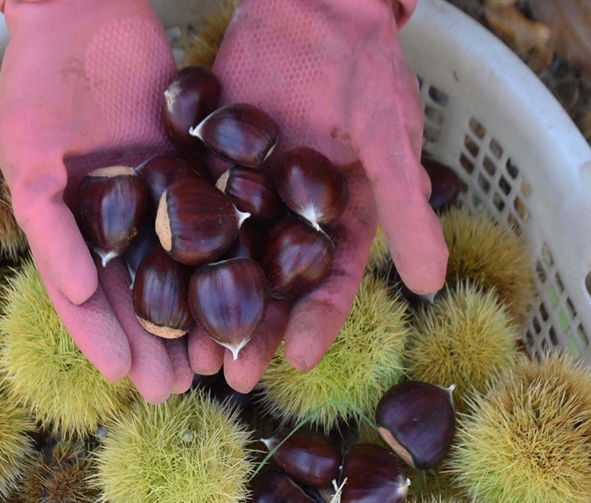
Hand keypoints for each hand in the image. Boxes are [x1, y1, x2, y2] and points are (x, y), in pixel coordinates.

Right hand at [0, 0, 191, 402]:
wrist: (87, 14)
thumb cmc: (41, 80)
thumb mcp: (27, 151)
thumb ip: (47, 223)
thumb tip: (81, 290)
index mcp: (64, 227)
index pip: (79, 295)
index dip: (99, 339)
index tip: (123, 379)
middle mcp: (107, 222)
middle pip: (129, 295)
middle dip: (148, 346)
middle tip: (172, 390)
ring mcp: (148, 201)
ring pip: (170, 272)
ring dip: (186, 319)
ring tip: (208, 363)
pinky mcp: (185, 173)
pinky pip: (205, 226)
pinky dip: (216, 263)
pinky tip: (236, 295)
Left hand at [189, 0, 447, 392]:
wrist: (311, 7)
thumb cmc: (362, 72)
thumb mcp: (387, 143)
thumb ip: (407, 213)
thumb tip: (433, 285)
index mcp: (342, 222)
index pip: (330, 286)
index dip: (315, 325)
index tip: (294, 363)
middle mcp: (294, 221)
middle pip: (274, 289)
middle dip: (255, 334)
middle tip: (231, 378)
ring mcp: (251, 198)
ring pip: (229, 264)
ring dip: (211, 307)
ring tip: (190, 349)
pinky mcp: (212, 171)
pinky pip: (195, 219)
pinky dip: (179, 252)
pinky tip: (157, 284)